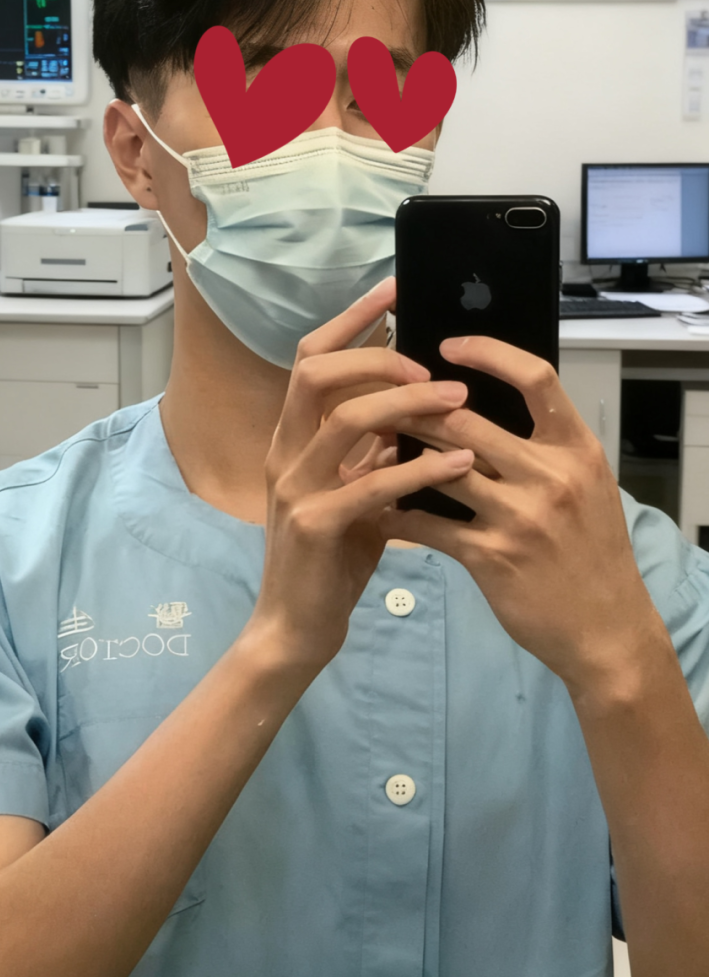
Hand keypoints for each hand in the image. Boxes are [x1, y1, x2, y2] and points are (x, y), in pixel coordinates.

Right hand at [248, 277, 474, 675]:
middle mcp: (285, 452)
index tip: (394, 290)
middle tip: (430, 359)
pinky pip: (370, 484)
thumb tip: (413, 407)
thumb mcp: (352, 491)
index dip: (351, 321)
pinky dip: (419, 468)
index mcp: (292, 438)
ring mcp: (295, 488)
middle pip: (316, 372)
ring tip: (458, 401)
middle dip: (376, 354)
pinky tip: (460, 464)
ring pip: (345, 419)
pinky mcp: (315, 526)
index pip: (311, 359)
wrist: (295, 629)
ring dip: (406, 403)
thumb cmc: (330, 559)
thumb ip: (371, 450)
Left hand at [380, 336, 665, 697]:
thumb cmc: (591, 551)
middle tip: (382, 399)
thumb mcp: (585, 485)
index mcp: (575, 449)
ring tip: (370, 447)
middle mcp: (550, 476)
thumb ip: (543, 446)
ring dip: (399, 456)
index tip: (448, 345)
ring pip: (440, 467)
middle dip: (417, 408)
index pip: (535, 377)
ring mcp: (520, 517)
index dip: (489, 352)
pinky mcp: (492, 557)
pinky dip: (398, 514)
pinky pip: (428, 524)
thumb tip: (482, 403)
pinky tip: (379, 509)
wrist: (606, 631)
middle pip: (467, 419)